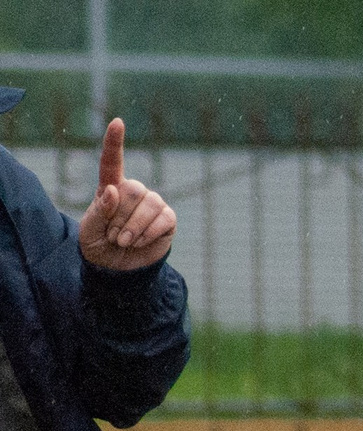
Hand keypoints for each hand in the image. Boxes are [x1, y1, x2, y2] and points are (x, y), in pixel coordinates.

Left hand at [78, 119, 175, 270]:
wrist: (119, 270)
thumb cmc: (99, 245)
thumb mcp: (89, 229)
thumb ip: (99, 209)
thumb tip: (115, 190)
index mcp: (110, 188)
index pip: (112, 161)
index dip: (114, 141)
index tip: (117, 122)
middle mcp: (134, 192)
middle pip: (132, 189)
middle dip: (121, 217)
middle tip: (114, 235)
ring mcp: (153, 204)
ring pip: (149, 203)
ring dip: (133, 228)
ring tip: (124, 241)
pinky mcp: (168, 219)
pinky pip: (163, 219)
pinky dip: (148, 233)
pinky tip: (140, 242)